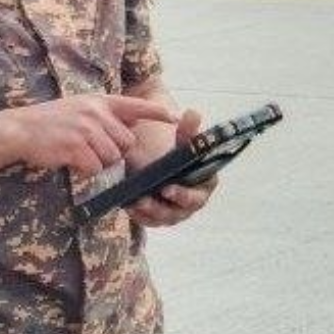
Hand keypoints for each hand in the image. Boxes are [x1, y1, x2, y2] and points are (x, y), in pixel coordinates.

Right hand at [4, 94, 175, 177]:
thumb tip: (134, 125)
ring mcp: (86, 129)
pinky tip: (71, 161)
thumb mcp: (81, 108)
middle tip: (91, 149)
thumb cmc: (52, 122)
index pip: (135, 105)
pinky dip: (85, 170)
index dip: (156, 113)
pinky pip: (95, 168)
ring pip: (112, 158)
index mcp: (99, 102)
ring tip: (79, 153)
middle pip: (126, 143)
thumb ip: (106, 115)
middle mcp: (95, 113)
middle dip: (114, 152)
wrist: (20, 129)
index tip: (174, 118)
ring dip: (98, 162)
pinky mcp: (76, 147)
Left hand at [128, 108, 217, 227]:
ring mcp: (176, 211)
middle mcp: (192, 202)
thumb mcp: (182, 140)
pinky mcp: (159, 217)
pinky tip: (128, 206)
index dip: (184, 195)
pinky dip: (139, 216)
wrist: (162, 156)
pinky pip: (150, 220)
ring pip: (163, 218)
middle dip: (163, 207)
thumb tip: (193, 113)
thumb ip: (188, 130)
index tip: (168, 188)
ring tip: (135, 202)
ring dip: (149, 212)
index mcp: (204, 184)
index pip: (198, 195)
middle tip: (146, 200)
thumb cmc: (177, 150)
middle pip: (180, 211)